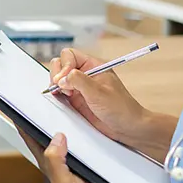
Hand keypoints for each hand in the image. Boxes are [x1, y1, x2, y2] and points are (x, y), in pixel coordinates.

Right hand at [50, 48, 177, 162]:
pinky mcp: (76, 99)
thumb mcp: (98, 92)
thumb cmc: (121, 108)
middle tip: (62, 88)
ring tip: (65, 94)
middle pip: (60, 64)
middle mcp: (85, 74)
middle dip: (57, 75)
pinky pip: (60, 92)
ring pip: (58, 78)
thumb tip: (62, 77)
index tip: (64, 80)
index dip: (64, 66)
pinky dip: (57, 95)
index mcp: (93, 66)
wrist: (127, 127)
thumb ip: (79, 81)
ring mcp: (79, 87)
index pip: (69, 55)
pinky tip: (62, 100)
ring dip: (56, 85)